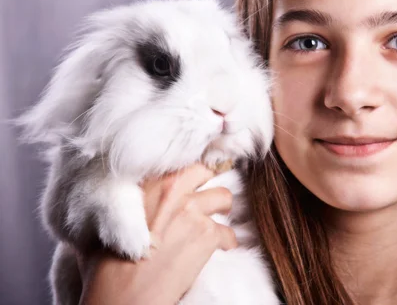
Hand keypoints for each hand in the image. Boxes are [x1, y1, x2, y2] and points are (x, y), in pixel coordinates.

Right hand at [77, 163, 236, 304]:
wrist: (123, 297)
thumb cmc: (109, 264)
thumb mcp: (110, 221)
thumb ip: (129, 201)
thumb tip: (127, 198)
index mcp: (148, 182)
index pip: (181, 163)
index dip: (190, 173)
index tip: (195, 180)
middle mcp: (173, 190)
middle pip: (206, 171)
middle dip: (208, 185)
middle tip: (207, 201)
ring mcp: (193, 211)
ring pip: (225, 198)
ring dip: (220, 213)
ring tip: (212, 226)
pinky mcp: (207, 235)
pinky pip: (229, 233)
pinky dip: (226, 243)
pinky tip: (216, 251)